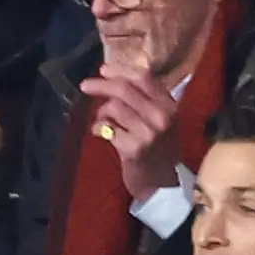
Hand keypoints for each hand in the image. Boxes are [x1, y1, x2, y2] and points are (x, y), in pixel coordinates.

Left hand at [80, 65, 182, 203]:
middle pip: (124, 89)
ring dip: (102, 112)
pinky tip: (103, 135)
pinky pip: (106, 128)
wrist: (161, 184)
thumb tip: (114, 76)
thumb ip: (145, 99)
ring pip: (113, 107)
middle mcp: (162, 117)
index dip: (120, 70)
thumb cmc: (158, 149)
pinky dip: (99, 129)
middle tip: (85, 85)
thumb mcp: (161, 121)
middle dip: (100, 85)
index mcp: (170, 106)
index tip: (103, 70)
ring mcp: (148, 133)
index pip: (143, 78)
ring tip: (104, 121)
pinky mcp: (133, 148)